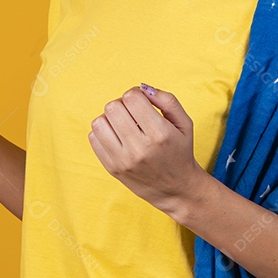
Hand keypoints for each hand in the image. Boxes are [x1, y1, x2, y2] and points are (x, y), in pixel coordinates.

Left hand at [89, 84, 203, 214]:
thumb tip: (142, 88)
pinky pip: (93, 138)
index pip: (132, 98)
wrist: (176, 189)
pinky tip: (117, 137)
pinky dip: (103, 132)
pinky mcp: (112, 168)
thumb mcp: (184, 123)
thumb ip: (167, 100)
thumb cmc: (180, 151)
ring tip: (123, 124)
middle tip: (132, 113)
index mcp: (160, 133)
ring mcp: (123, 160)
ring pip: (99, 122)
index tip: (142, 103)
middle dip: (122, 104)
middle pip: (113, 107)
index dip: (135, 94)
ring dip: (110, 118)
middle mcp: (140, 148)